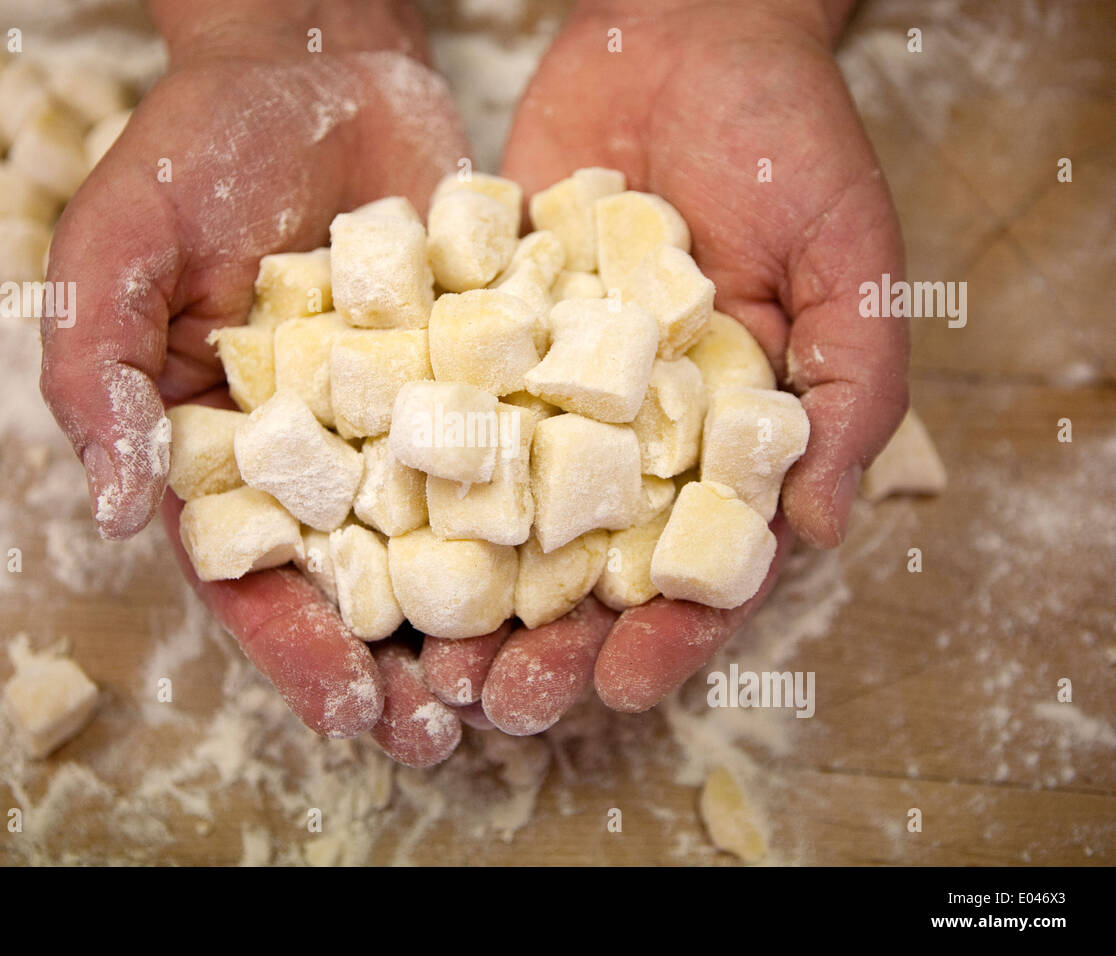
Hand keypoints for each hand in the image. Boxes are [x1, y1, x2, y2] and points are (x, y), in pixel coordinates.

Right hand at [39, 0, 474, 761]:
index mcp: (222, 455)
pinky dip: (544, 509)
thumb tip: (117, 515)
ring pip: (444, 538)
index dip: (295, 648)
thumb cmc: (194, 147)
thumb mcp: (114, 246)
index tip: (351, 707)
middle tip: (452, 729)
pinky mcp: (478, 374)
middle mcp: (319, 456)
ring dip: (481, 616)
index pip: (251, 576)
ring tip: (529, 678)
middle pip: (355, 582)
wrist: (315, 59)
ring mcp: (405, 420)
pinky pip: (513, 451)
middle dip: (398, 662)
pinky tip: (589, 561)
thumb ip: (98, 372)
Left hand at [437, 0, 907, 727]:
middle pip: (590, 568)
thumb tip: (816, 531)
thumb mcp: (851, 262)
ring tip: (425, 656)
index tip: (624, 686)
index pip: (702, 568)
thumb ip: (850, 391)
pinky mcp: (485, 343)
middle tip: (501, 703)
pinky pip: (445, 420)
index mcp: (727, 445)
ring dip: (469, 593)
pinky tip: (369, 534)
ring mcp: (554, 395)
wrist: (684, 31)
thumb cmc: (792, 144)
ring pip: (505, 518)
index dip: (670, 636)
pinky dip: (411, 480)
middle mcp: (634, 437)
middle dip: (551, 642)